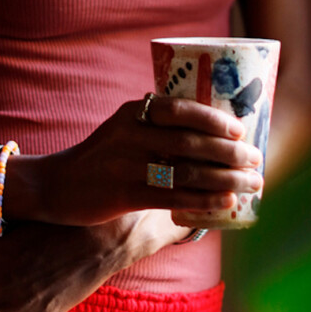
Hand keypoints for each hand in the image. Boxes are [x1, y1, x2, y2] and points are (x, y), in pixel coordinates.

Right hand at [22, 94, 262, 226]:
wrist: (55, 185)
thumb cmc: (100, 156)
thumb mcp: (123, 128)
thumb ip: (156, 125)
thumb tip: (210, 131)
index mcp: (134, 112)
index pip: (180, 109)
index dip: (214, 119)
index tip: (241, 129)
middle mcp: (131, 135)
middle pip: (190, 142)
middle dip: (229, 152)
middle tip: (256, 159)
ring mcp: (126, 165)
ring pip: (186, 171)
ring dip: (225, 178)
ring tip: (251, 183)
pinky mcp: (124, 195)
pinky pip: (172, 197)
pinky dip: (204, 199)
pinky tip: (225, 202)